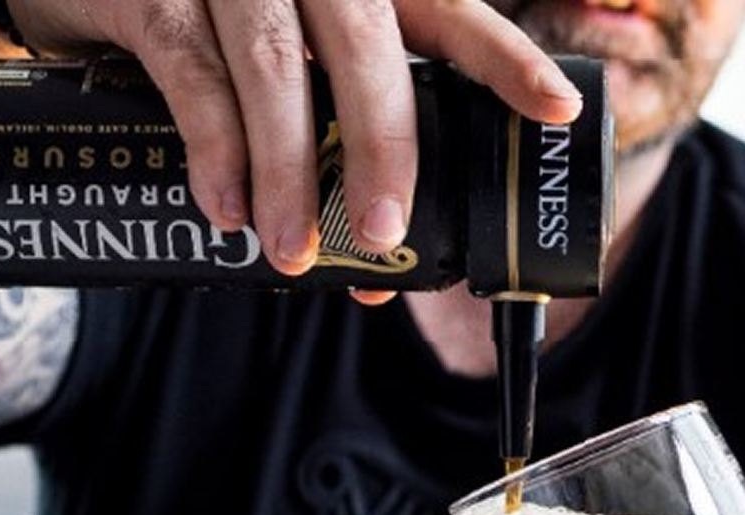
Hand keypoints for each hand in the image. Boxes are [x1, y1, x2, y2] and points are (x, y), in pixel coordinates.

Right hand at [12, 0, 582, 281]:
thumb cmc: (210, 30)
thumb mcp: (291, 62)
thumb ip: (335, 135)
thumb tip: (380, 260)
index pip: (446, 12)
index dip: (502, 60)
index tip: (555, 109)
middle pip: (367, 45)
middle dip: (382, 147)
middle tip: (384, 233)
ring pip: (275, 67)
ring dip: (289, 171)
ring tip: (292, 252)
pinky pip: (189, 69)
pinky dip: (214, 147)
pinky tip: (227, 208)